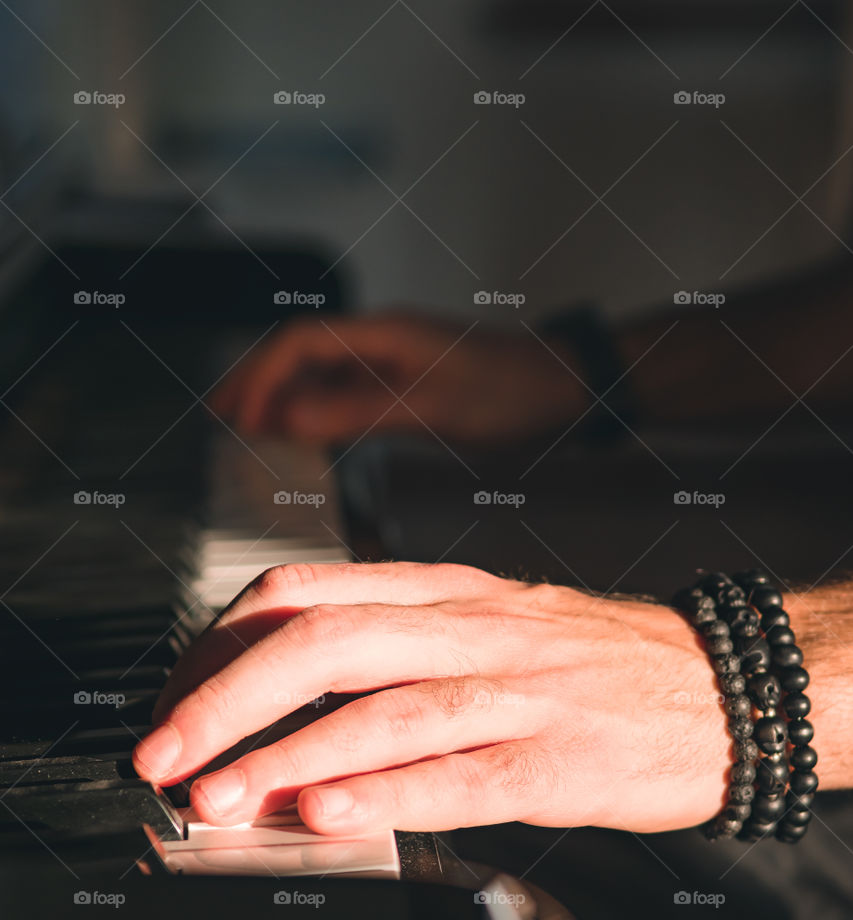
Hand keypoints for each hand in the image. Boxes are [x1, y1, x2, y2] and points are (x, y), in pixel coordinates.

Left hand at [133, 562, 730, 835]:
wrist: (727, 683)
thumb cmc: (599, 664)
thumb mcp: (493, 624)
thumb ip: (402, 648)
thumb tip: (295, 701)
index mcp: (447, 592)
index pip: (305, 592)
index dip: (222, 646)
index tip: (175, 700)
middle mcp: (473, 629)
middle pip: (326, 639)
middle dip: (226, 697)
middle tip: (162, 753)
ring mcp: (519, 692)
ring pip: (386, 705)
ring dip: (288, 751)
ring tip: (218, 793)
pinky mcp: (561, 759)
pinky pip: (462, 774)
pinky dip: (387, 792)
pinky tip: (329, 813)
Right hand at [209, 311, 585, 443]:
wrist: (565, 387)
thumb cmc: (512, 391)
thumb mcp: (431, 406)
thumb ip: (357, 410)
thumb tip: (289, 416)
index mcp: (384, 332)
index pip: (299, 342)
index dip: (260, 377)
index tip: (237, 416)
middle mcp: (382, 339)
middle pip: (298, 350)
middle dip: (255, 379)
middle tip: (218, 416)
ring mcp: (393, 358)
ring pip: (318, 369)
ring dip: (280, 394)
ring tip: (245, 425)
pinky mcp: (406, 380)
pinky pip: (343, 388)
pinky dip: (313, 407)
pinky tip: (303, 430)